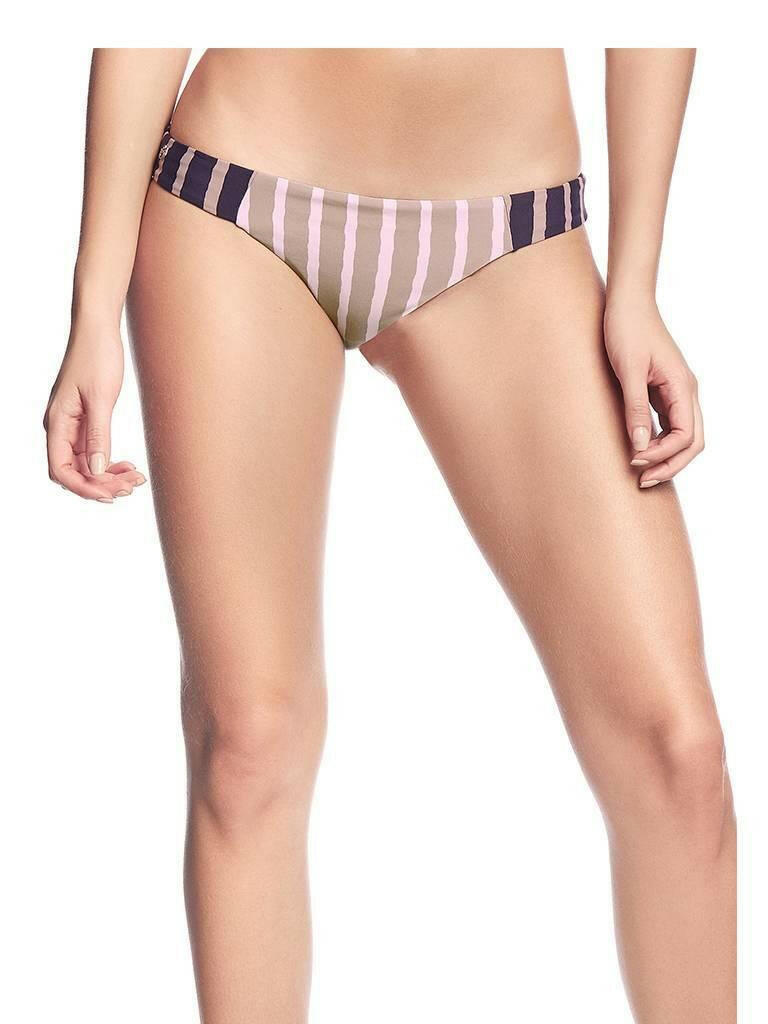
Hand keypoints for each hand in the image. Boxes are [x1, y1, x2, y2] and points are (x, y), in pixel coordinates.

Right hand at [44, 320, 145, 501]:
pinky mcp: (84, 420)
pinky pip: (93, 450)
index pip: (61, 469)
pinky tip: (128, 465)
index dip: (83, 487)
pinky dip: (109, 461)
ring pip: (85, 463)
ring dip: (108, 475)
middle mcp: (60, 427)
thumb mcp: (101, 398)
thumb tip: (97, 470)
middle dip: (100, 484)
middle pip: (74, 471)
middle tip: (131, 486)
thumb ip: (98, 436)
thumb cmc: (97, 356)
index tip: (110, 494)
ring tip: (135, 479)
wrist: (99, 328)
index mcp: (56, 422)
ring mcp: (71, 425)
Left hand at [604, 296, 702, 486]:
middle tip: (642, 482)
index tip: (635, 461)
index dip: (663, 455)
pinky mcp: (662, 390)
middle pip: (692, 441)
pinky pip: (668, 424)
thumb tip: (638, 446)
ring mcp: (675, 391)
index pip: (686, 436)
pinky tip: (639, 450)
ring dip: (664, 456)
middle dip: (670, 465)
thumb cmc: (627, 329)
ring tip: (639, 472)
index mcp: (682, 387)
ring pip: (682, 435)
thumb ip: (634, 408)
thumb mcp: (627, 370)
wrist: (627, 303)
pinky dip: (657, 441)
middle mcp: (685, 391)